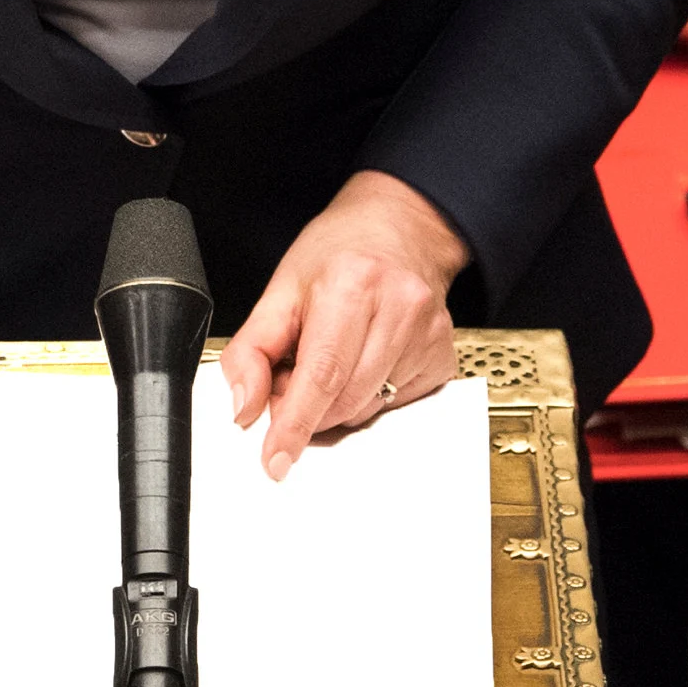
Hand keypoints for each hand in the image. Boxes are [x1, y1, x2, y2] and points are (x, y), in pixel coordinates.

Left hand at [221, 171, 469, 480]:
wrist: (400, 226)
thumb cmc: (338, 254)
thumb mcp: (281, 289)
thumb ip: (251, 351)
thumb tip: (244, 409)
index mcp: (351, 284)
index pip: (322, 374)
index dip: (295, 424)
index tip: (277, 460)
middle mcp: (398, 307)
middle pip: (344, 400)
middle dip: (309, 408)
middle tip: (294, 376)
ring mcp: (429, 334)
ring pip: (369, 409)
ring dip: (338, 404)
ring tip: (332, 358)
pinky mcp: (444, 357)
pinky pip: (396, 406)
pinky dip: (369, 397)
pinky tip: (364, 361)